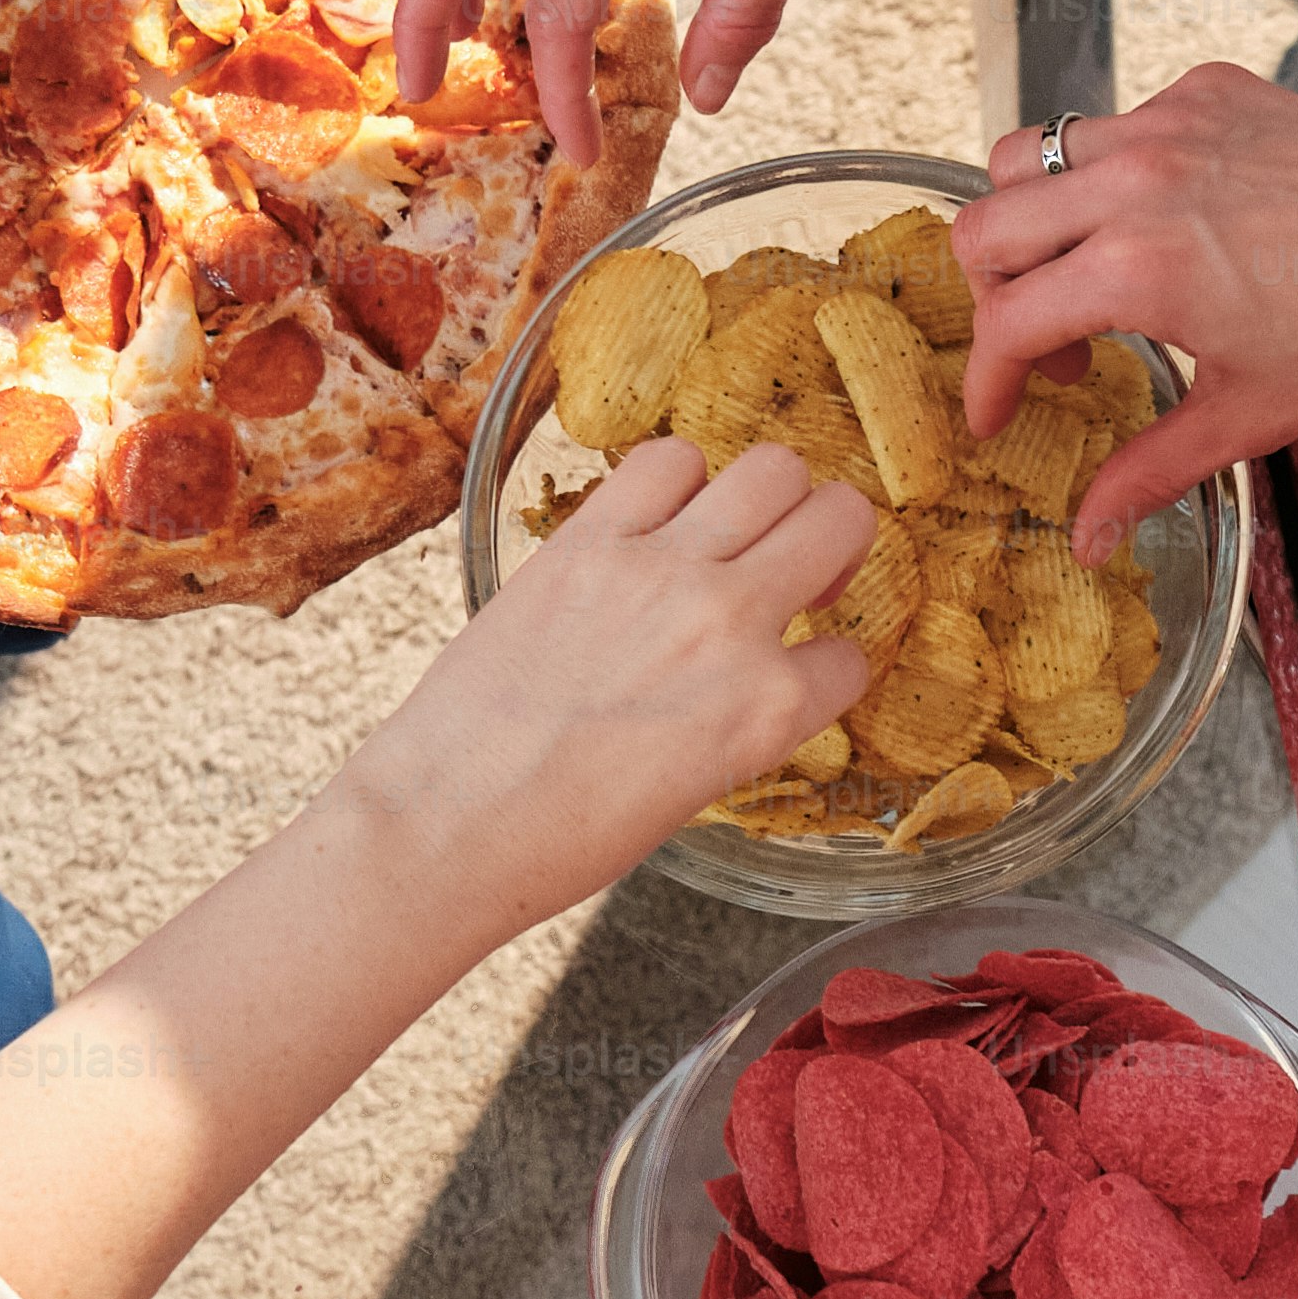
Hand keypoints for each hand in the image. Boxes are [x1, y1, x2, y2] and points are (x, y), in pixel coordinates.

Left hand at [322, 442, 878, 926]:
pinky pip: (665, 461)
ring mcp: (659, 571)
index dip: (827, 664)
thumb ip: (741, 720)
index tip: (801, 666)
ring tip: (733, 532)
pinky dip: (677, 479)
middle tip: (799, 570)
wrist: (448, 824)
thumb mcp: (693, 792)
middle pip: (840, 518)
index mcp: (768, 710)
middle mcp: (730, 625)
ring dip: (768, 498)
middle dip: (833, 541)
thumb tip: (748, 676)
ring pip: (771, 470)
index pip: (848, 658)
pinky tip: (658, 517)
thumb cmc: (559, 837)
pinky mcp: (586, 541)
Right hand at [953, 66, 1297, 546]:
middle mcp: (1137, 181)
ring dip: (1037, 224)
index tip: (999, 412)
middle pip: (985, 226)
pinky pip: (1112, 128)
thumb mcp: (1252, 414)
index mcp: (1139, 268)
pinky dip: (1110, 179)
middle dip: (995, 298)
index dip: (988, 381)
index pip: (1006, 322)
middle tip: (1055, 348)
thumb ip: (1150, 470)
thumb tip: (1088, 538)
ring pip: (1031, 157)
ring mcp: (1167, 123)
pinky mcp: (1204, 89)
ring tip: (1092, 276)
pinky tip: (1168, 225)